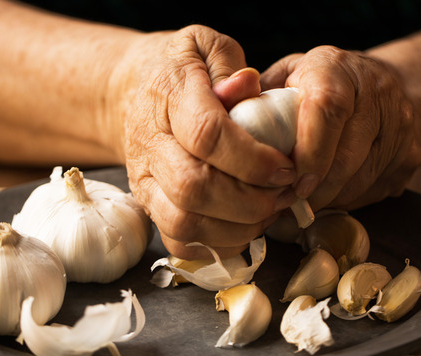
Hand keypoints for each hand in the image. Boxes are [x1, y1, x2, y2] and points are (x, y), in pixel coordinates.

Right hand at [116, 26, 297, 258]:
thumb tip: (249, 87)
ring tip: (269, 211)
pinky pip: (178, 241)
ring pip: (184, 222)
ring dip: (237, 227)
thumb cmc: (183, 68)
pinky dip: (216, 244)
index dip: (252, 159)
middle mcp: (150, 144)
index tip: (286, 167)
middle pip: (194, 188)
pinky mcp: (148, 206)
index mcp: (168, 97)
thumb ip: (230, 66)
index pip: (207, 135)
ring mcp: (144, 181)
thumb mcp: (206, 47)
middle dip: (249, 201)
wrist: (133, 92)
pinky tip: (244, 225)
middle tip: (284, 194)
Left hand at [262, 46, 420, 211]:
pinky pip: (375, 190)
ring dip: (327, 200)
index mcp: (335, 68)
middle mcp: (375, 91)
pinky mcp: (410, 155)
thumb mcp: (286, 79)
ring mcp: (399, 124)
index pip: (328, 108)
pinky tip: (327, 199)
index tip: (292, 182)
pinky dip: (346, 202)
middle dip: (314, 189)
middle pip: (346, 155)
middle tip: (287, 204)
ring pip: (361, 180)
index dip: (309, 151)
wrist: (387, 88)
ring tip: (302, 206)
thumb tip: (223, 127)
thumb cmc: (317, 88)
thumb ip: (255, 100)